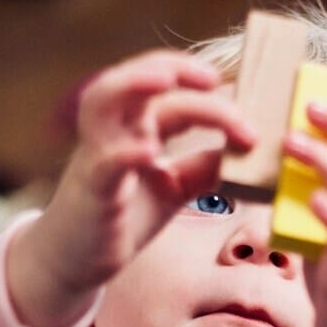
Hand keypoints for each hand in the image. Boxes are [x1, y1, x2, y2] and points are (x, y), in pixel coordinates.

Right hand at [8, 50, 255, 326]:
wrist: (76, 259)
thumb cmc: (124, 217)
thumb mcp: (174, 187)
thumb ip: (206, 167)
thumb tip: (250, 151)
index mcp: (135, 127)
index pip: (168, 90)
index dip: (204, 91)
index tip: (241, 108)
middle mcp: (113, 132)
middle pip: (133, 78)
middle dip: (171, 67)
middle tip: (212, 78)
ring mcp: (98, 157)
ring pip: (101, 102)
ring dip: (132, 83)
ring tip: (166, 80)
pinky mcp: (92, 191)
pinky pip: (103, 163)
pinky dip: (124, 152)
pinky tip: (150, 152)